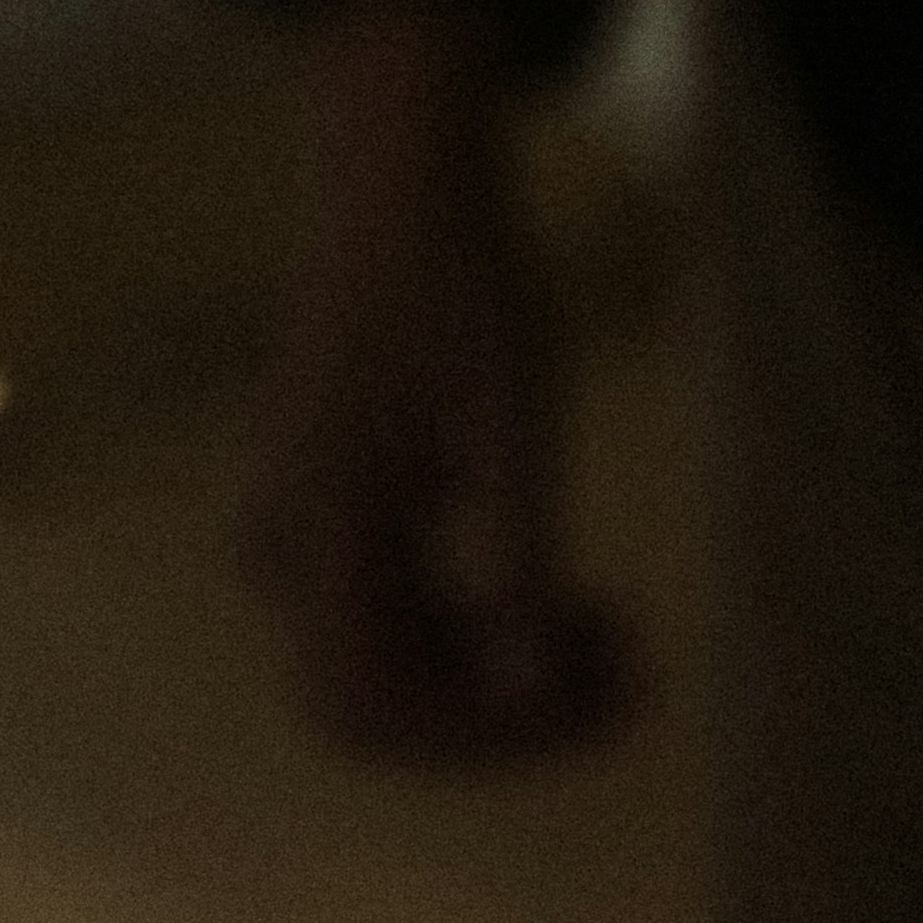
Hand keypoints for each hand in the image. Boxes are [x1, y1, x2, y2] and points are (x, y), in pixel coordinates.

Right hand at [242, 0, 635, 762]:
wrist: (404, 183)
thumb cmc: (463, 279)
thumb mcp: (516, 418)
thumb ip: (522, 555)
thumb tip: (531, 687)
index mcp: (310, 524)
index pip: (368, 706)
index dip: (481, 738)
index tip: (591, 704)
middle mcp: (285, 555)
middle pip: (391, 712)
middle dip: (512, 725)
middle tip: (638, 691)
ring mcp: (307, 552)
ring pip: (412, 681)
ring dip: (520, 687)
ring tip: (631, 639)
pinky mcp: (344, 539)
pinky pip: (418, 635)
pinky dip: (504, 640)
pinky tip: (595, 611)